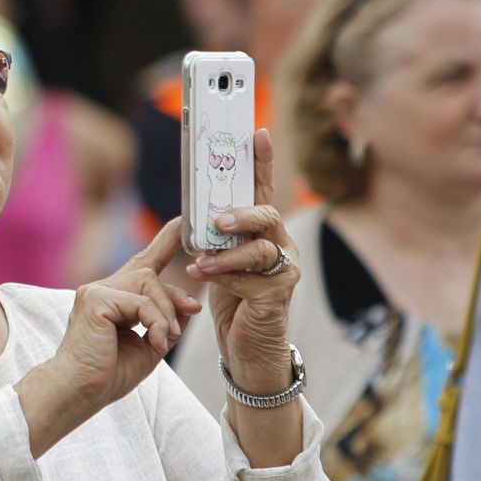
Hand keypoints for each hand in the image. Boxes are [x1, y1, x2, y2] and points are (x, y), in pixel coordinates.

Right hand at [17, 214, 201, 455]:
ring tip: (165, 341)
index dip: (163, 242)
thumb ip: (167, 322)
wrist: (79, 392)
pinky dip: (156, 323)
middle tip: (186, 319)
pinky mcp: (95, 299)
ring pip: (148, 283)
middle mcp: (101, 289)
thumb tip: (189, 303)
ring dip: (165, 314)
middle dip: (174, 297)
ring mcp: (95, 291)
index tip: (181, 223)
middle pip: (150, 274)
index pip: (142, 264)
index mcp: (113, 299)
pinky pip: (141, 302)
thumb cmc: (108, 375)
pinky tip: (156, 343)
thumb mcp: (150, 345)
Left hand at [185, 129, 298, 392]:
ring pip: (259, 249)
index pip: (263, 190)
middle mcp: (281, 245)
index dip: (262, 161)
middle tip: (216, 219)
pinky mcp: (279, 296)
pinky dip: (224, 277)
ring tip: (199, 261)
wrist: (246, 348)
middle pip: (268, 215)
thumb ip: (215, 235)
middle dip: (242, 213)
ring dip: (225, 254)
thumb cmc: (233, 299)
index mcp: (264, 231)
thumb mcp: (219, 259)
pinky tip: (205, 277)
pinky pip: (253, 280)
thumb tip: (195, 210)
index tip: (257, 132)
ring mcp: (285, 271)